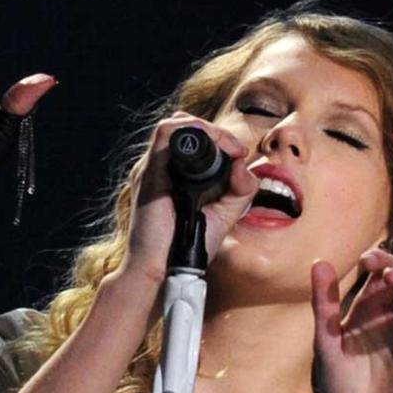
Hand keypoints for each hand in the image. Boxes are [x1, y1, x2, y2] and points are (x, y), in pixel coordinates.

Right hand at [117, 114, 257, 281]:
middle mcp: (162, 168)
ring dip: (206, 129)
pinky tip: (216, 150)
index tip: (240, 153)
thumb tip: (243, 163)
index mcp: (177, 175)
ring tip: (228, 147)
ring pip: (175, 125)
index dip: (220, 138)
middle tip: (236, 149)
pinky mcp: (149, 173)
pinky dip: (192, 133)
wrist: (162, 268)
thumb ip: (240, 190)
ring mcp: (152, 168)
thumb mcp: (225, 214)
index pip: (194, 139)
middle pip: (185, 126)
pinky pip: (164, 135)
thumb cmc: (189, 245)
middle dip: (215, 131)